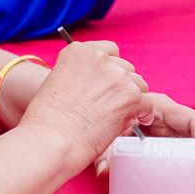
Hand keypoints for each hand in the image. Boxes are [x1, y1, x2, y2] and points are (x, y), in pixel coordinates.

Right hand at [17, 40, 152, 169]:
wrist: (51, 142)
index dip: (110, 70)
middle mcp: (99, 58)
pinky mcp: (130, 96)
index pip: (109, 51)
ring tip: (117, 117)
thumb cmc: (47, 123)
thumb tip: (104, 87)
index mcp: (78, 51)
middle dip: (121, 86)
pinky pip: (147, 104)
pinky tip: (133, 123)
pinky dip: (143, 114)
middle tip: (111, 106)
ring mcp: (116, 76)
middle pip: (125, 68)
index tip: (107, 84)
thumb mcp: (58, 84)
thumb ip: (82, 77)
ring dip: (131, 100)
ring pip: (138, 85)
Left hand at [91, 92, 194, 193]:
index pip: (193, 121)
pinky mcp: (171, 149)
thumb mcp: (104, 137)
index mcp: (161, 110)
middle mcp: (172, 122)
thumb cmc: (103, 125)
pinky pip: (193, 158)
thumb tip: (105, 171)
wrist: (93, 124)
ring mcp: (174, 136)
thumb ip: (104, 153)